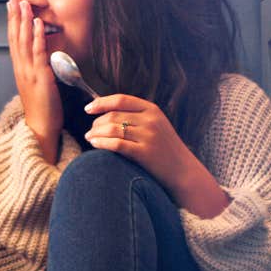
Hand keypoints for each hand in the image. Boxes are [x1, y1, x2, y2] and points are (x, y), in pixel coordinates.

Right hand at [7, 0, 62, 162]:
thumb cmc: (42, 111)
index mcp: (20, 70)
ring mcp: (29, 72)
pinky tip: (37, 23)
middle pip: (15, 37)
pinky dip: (36, 36)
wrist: (40, 129)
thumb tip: (39, 58)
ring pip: (23, 41)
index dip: (11, 22)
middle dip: (14, 16)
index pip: (13, 41)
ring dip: (23, 20)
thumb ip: (35, 71)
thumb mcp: (35, 86)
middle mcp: (21, 69)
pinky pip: (37, 52)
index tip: (11, 7)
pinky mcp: (40, 76)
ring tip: (24, 3)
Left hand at [84, 94, 229, 217]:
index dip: (101, 103)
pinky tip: (95, 145)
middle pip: (113, 115)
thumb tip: (106, 112)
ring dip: (96, 133)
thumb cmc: (165, 149)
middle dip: (97, 123)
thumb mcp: (156, 125)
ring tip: (90, 138)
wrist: (183, 171)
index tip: (88, 109)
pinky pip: (116, 144)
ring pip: (112, 129)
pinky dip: (101, 143)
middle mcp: (150, 120)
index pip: (120, 99)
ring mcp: (148, 136)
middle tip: (90, 131)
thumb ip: (137, 116)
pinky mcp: (145, 153)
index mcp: (152, 109)